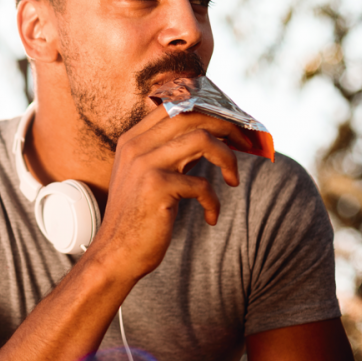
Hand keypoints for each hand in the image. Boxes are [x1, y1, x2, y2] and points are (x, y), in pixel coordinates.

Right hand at [85, 106, 251, 279]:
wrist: (115, 254)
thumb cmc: (137, 218)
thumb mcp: (146, 176)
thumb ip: (168, 153)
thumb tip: (208, 135)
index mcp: (132, 139)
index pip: (175, 106)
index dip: (209, 111)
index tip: (230, 126)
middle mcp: (136, 146)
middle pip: (192, 115)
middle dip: (227, 126)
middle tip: (246, 144)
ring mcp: (145, 164)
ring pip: (202, 139)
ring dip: (228, 158)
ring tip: (234, 179)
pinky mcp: (157, 187)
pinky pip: (202, 184)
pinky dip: (213, 202)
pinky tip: (210, 217)